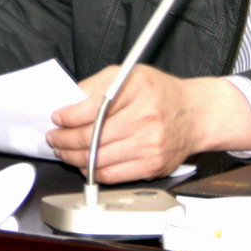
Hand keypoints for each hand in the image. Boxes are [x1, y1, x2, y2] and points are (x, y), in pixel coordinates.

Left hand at [46, 65, 250, 182]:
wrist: (196, 115)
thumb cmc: (160, 93)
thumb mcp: (128, 75)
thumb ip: (96, 85)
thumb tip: (68, 103)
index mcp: (138, 92)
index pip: (91, 108)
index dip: (67, 116)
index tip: (56, 118)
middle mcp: (146, 120)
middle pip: (92, 137)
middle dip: (64, 140)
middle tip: (54, 138)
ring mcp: (150, 146)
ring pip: (99, 159)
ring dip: (73, 158)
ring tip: (64, 151)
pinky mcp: (152, 167)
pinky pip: (113, 175)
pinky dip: (93, 172)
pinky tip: (84, 164)